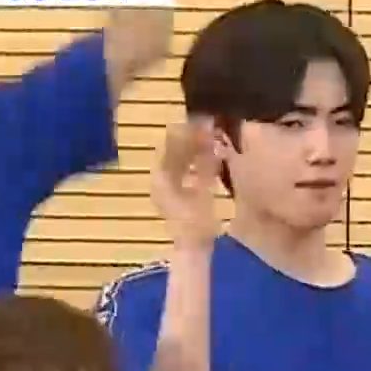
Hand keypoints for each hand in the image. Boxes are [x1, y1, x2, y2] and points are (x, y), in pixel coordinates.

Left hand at [150, 120, 218, 250]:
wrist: (192, 249)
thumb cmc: (197, 224)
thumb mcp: (204, 192)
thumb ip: (206, 165)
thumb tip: (212, 140)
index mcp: (161, 176)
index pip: (171, 144)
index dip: (187, 130)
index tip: (204, 121)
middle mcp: (158, 177)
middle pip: (172, 149)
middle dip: (191, 138)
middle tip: (210, 127)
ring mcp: (163, 186)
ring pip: (176, 158)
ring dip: (193, 148)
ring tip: (212, 140)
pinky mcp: (171, 193)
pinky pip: (180, 168)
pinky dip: (192, 161)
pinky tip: (208, 158)